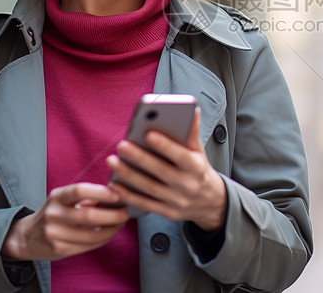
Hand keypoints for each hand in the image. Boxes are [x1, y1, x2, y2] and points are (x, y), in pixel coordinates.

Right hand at [0, 182, 128, 260]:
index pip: (79, 190)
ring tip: (121, 223)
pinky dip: (103, 240)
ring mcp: (55, 234)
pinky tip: (109, 233)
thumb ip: (85, 197)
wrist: (27, 237)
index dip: (101, 192)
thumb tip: (114, 193)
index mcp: (56, 197)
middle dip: (112, 215)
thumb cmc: (53, 213)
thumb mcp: (63, 199)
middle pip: (89, 216)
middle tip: (126, 212)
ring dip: (111, 230)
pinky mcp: (59, 249)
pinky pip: (88, 246)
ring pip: (91, 235)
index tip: (118, 194)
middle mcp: (53, 214)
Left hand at [106, 108, 226, 230]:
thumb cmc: (198, 170)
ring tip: (112, 161)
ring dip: (129, 175)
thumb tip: (193, 110)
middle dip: (140, 158)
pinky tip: (115, 184)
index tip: (148, 134)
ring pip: (149, 188)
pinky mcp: (167, 212)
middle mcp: (187, 185)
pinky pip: (145, 204)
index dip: (165, 145)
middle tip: (122, 145)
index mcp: (196, 167)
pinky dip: (128, 195)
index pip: (180, 155)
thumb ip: (192, 133)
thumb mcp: (199, 152)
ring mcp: (177, 201)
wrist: (210, 202)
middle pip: (161, 171)